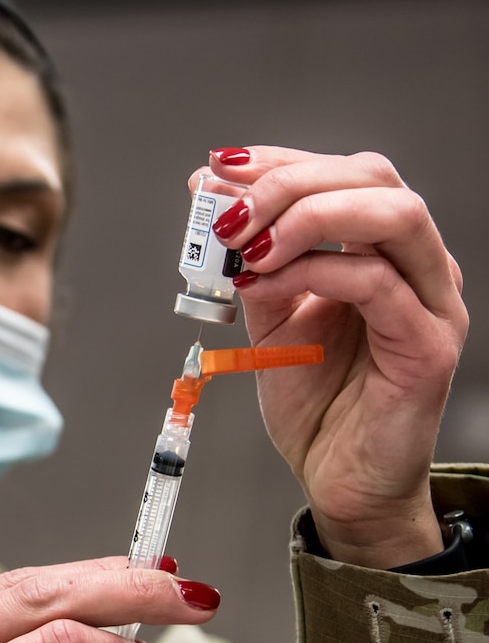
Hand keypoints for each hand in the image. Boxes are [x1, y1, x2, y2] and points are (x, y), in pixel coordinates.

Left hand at [205, 146, 467, 568]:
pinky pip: (376, 283)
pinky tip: (266, 286)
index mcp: (383, 252)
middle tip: (230, 215)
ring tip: (249, 247)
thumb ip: (252, 263)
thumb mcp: (271, 321)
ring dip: (307, 218)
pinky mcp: (427, 345)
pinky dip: (313, 273)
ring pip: (392, 215)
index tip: (221, 168)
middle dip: (289, 183)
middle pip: (372, 178)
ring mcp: (431, 302)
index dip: (282, 160)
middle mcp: (417, 267)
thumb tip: (211, 200)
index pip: (346, 173)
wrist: (342, 481)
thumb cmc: (319, 406)